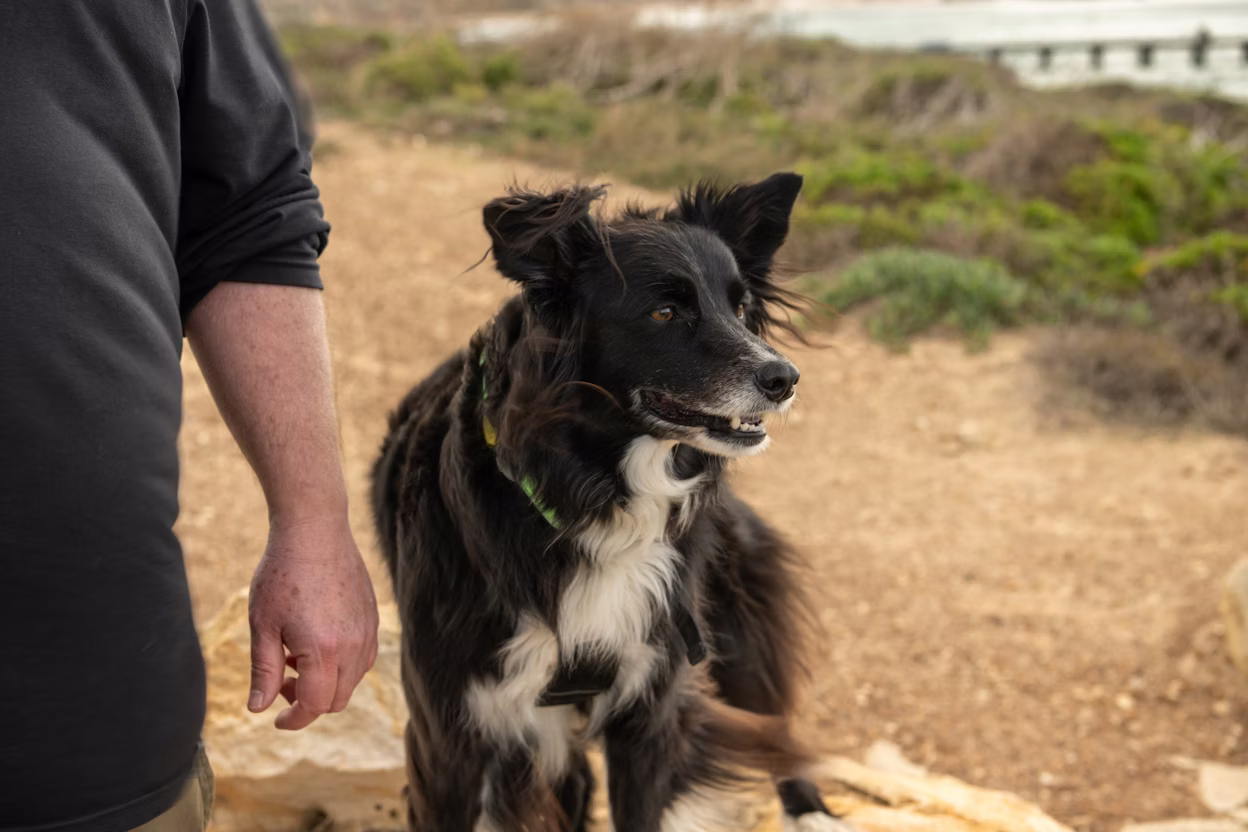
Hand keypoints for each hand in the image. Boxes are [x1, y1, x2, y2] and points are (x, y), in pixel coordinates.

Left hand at [246, 515, 378, 729]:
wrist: (315, 530)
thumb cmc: (282, 574)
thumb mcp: (262, 624)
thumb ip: (262, 670)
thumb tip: (258, 708)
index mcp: (323, 650)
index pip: (315, 705)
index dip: (294, 719)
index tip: (276, 720)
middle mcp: (353, 645)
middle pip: (337, 700)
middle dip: (308, 702)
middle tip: (279, 681)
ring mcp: (368, 631)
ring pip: (352, 680)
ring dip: (325, 682)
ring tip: (294, 657)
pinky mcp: (373, 618)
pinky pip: (363, 658)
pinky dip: (341, 664)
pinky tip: (316, 642)